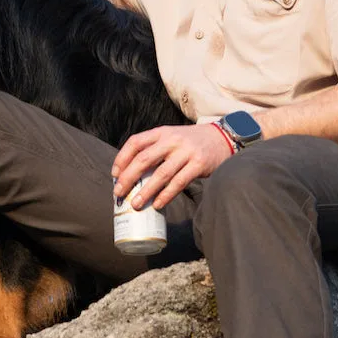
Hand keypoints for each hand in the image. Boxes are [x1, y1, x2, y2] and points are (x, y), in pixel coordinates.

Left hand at [112, 123, 232, 209]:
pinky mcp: (199, 164)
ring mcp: (186, 152)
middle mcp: (172, 140)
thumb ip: (154, 149)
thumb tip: (131, 175)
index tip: (114, 174)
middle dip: (128, 177)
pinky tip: (157, 205)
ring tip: (135, 204)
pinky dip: (166, 195)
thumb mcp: (171, 137)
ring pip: (161, 174)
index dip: (122, 158)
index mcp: (162, 132)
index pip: (135, 142)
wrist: (223, 137)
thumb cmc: (191, 142)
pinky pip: (179, 183)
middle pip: (144, 159)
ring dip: (146, 191)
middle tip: (119, 193)